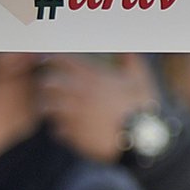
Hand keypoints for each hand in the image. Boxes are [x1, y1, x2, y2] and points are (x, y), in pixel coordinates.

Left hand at [37, 53, 157, 162]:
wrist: (141, 139)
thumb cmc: (142, 107)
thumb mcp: (141, 79)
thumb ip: (131, 60)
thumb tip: (127, 49)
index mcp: (92, 76)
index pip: (60, 60)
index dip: (53, 59)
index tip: (51, 61)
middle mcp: (78, 93)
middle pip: (47, 82)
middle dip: (47, 83)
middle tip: (52, 87)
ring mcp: (73, 115)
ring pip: (47, 107)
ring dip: (50, 106)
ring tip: (57, 109)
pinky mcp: (73, 135)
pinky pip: (56, 129)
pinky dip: (60, 128)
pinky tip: (69, 128)